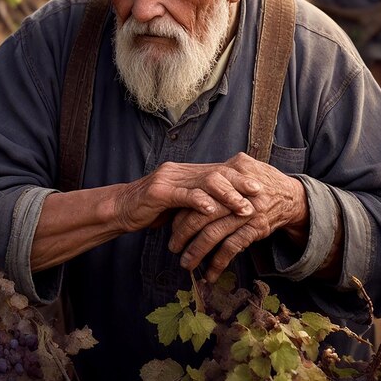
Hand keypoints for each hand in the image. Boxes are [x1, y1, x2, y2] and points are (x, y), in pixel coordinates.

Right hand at [114, 160, 262, 233]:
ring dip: (226, 195)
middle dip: (240, 183)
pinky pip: (183, 196)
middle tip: (259, 192)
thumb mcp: (177, 204)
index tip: (259, 186)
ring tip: (242, 206)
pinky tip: (212, 210)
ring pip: (204, 182)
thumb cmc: (150, 209)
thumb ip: (196, 201)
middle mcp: (179, 171)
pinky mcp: (158, 192)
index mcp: (185, 172)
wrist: (120, 209)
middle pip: (216, 173)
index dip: (240, 177)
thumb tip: (221, 208)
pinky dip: (199, 202)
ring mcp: (168, 179)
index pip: (218, 170)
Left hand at [168, 152, 308, 281]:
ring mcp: (247, 212)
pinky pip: (232, 248)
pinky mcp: (256, 229)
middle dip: (184, 234)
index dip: (183, 211)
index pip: (198, 194)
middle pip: (203, 214)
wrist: (292, 196)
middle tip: (173, 247)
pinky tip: (210, 274)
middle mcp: (237, 193)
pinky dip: (219, 263)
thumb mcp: (240, 168)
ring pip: (215, 234)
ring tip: (186, 264)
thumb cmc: (258, 182)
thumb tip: (188, 188)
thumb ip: (217, 175)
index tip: (170, 225)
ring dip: (198, 252)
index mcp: (229, 175)